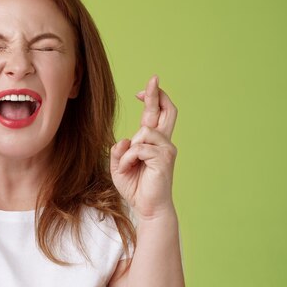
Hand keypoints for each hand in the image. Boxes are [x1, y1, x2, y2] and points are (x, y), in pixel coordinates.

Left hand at [110, 75, 177, 221]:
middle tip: (154, 78)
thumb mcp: (118, 166)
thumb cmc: (135, 187)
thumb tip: (125, 139)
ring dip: (128, 151)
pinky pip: (139, 148)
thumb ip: (118, 150)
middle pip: (168, 111)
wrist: (148, 208)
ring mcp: (166, 150)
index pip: (157, 114)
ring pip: (143, 133)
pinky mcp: (164, 159)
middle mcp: (164, 142)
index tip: (142, 91)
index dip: (152, 99)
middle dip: (158, 94)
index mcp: (154, 142)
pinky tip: (129, 170)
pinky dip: (128, 159)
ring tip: (127, 166)